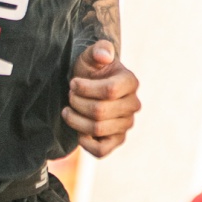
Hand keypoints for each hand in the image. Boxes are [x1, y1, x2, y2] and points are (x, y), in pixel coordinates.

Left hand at [63, 41, 139, 157]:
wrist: (89, 89)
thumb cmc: (91, 71)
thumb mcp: (91, 56)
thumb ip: (98, 50)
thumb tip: (104, 55)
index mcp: (130, 82)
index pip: (109, 91)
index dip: (85, 88)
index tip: (73, 83)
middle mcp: (133, 104)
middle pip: (100, 112)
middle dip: (77, 103)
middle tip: (70, 96)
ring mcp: (127, 124)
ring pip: (97, 129)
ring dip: (75, 120)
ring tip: (68, 110)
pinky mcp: (118, 140)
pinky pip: (102, 151)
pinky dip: (85, 143)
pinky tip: (78, 130)